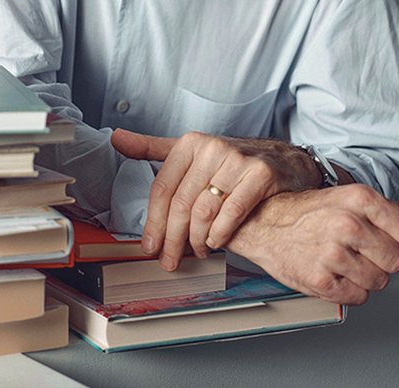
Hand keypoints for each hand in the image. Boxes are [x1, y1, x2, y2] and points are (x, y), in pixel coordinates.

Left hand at [110, 128, 322, 268]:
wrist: (281, 161)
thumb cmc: (230, 163)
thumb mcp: (190, 152)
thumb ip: (152, 148)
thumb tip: (117, 139)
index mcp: (190, 143)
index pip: (162, 189)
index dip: (154, 223)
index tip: (150, 246)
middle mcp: (212, 147)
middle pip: (181, 203)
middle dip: (173, 239)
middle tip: (170, 259)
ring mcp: (238, 160)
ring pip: (204, 210)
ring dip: (197, 240)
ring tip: (197, 251)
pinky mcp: (261, 174)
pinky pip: (232, 211)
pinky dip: (221, 233)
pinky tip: (216, 242)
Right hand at [226, 183, 398, 305]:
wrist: (265, 222)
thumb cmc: (310, 211)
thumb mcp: (351, 199)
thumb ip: (393, 214)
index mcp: (358, 199)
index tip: (391, 237)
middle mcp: (347, 224)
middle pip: (397, 260)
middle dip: (383, 258)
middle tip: (362, 249)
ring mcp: (333, 254)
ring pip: (380, 281)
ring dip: (367, 276)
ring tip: (346, 260)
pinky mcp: (321, 281)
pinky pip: (359, 298)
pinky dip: (351, 290)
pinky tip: (336, 273)